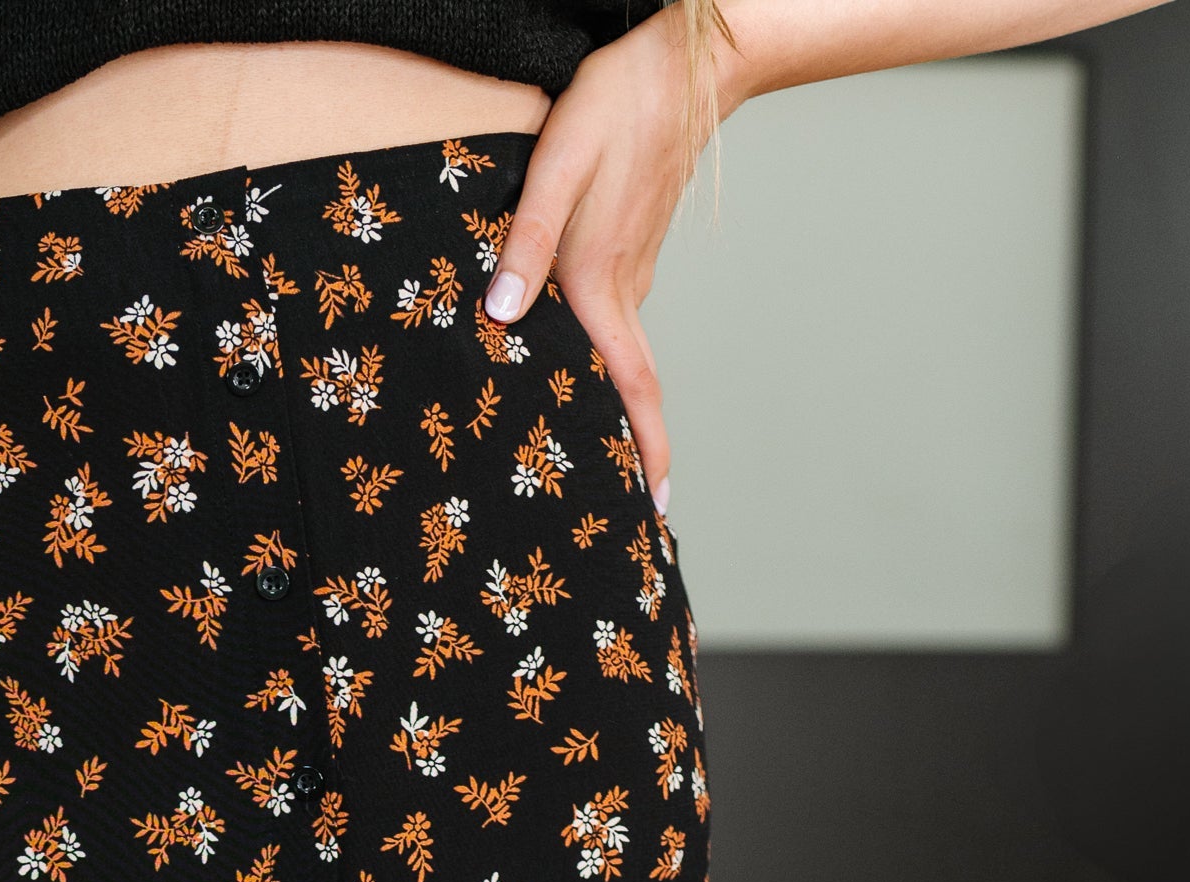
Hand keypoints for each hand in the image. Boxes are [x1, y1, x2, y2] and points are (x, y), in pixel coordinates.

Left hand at [482, 7, 733, 516]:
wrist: (686, 62)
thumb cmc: (616, 103)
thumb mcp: (558, 162)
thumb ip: (526, 239)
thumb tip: (502, 314)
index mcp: (603, 280)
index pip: (631, 385)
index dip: (643, 449)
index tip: (653, 506)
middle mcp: (626, 288)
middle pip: (632, 387)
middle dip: (633, 452)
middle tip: (628, 511)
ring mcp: (635, 271)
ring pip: (623, 356)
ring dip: (616, 408)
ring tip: (593, 455)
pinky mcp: (633, 249)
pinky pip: (618, 321)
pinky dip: (607, 360)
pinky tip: (581, 370)